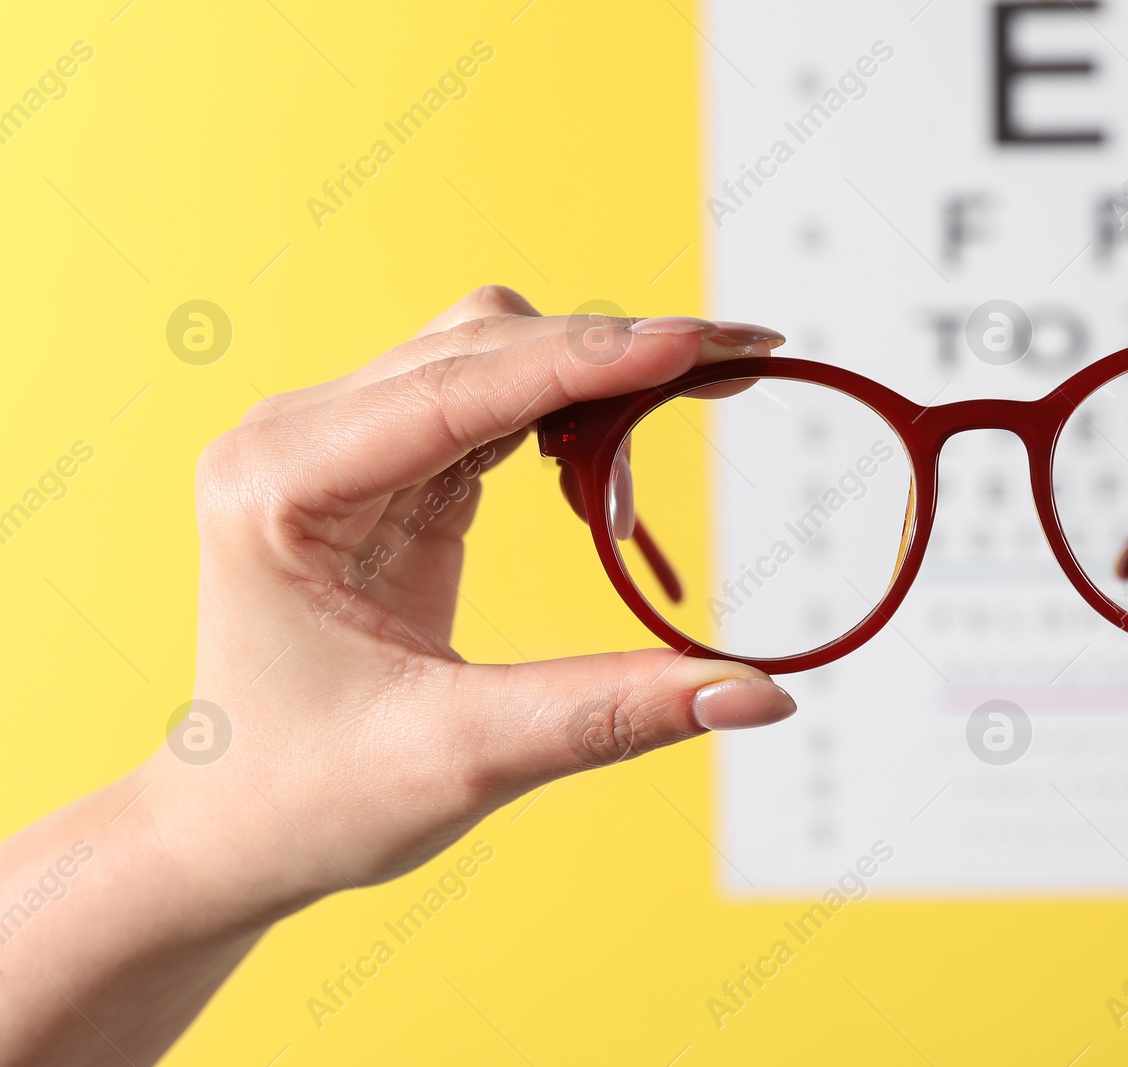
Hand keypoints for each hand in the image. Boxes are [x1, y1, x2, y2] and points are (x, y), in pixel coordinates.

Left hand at [145, 285, 795, 919]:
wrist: (238, 824)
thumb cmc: (312, 796)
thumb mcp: (466, 757)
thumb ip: (614, 713)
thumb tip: (761, 697)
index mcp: (282, 487)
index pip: (458, 390)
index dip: (589, 361)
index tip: (699, 344)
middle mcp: (300, 439)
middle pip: (487, 346)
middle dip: (617, 354)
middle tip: (741, 368)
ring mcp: (342, 444)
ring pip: (497, 357)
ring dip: (597, 382)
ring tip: (683, 432)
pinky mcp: (386, 468)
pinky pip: (494, 403)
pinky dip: (570, 419)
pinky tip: (612, 480)